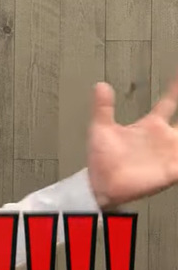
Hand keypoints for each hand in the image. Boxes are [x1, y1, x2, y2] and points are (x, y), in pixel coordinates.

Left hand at [86, 73, 177, 208]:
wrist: (101, 184)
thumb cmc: (102, 158)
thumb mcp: (101, 128)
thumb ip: (103, 107)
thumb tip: (100, 85)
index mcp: (150, 125)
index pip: (169, 103)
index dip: (176, 90)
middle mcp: (163, 138)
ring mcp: (170, 153)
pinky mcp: (172, 170)